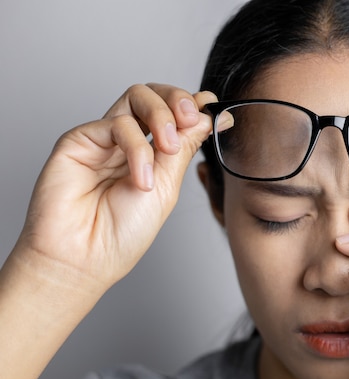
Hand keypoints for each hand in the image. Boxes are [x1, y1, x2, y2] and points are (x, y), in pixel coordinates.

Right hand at [15, 83, 221, 291]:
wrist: (86, 259)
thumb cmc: (123, 233)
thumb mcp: (167, 187)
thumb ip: (184, 148)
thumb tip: (210, 117)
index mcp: (151, 154)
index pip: (173, 114)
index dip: (193, 105)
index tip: (214, 108)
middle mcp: (127, 141)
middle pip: (154, 94)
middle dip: (178, 99)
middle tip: (191, 118)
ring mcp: (103, 138)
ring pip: (136, 96)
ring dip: (162, 116)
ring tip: (168, 149)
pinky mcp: (79, 140)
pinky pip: (117, 123)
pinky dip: (137, 148)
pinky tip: (140, 178)